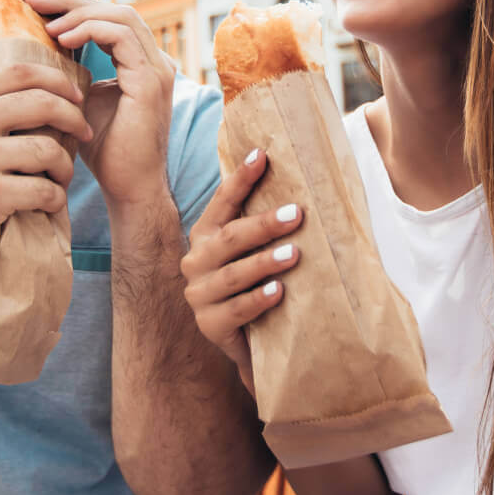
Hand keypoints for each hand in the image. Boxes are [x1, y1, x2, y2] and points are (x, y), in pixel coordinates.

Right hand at [0, 63, 91, 290]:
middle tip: (84, 131)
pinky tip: (50, 202)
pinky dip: (54, 198)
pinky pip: (42, 191)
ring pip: (48, 149)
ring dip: (66, 165)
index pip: (20, 71)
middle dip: (73, 117)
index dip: (58, 80)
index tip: (75, 97)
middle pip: (42, 103)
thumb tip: (27, 85)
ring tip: (62, 176)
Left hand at [27, 0, 175, 207]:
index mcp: (143, 64)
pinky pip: (121, 37)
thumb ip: (73, 74)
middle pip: (118, 9)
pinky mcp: (150, 82)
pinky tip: (61, 38)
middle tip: (34, 1)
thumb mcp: (83, 101)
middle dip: (74, 1)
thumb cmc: (105, 151)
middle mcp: (156, 61)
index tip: (37, 6)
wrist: (128, 189)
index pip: (113, 18)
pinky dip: (90, 30)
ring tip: (47, 23)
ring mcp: (157, 70)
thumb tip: (37, 51)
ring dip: (79, 14)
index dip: (75, 7)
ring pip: (122, 16)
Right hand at [181, 149, 302, 395]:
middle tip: (297, 214)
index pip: (222, 201)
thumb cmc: (252, 282)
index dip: (241, 178)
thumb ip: (259, 221)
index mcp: (205, 234)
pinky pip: (236, 310)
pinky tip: (279, 291)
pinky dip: (257, 300)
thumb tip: (294, 176)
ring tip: (294, 254)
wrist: (244, 339)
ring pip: (233, 274)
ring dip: (264, 263)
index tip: (262, 155)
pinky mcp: (210, 325)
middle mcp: (196, 261)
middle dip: (264, 224)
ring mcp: (200, 294)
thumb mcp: (251, 250)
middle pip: (231, 237)